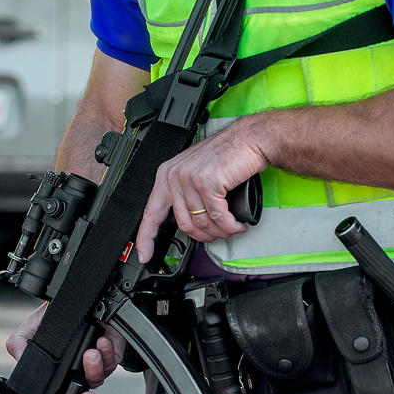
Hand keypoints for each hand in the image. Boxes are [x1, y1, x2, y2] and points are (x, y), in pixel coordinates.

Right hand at [5, 302, 126, 393]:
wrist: (76, 296)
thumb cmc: (54, 315)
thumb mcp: (30, 328)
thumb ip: (19, 344)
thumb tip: (20, 359)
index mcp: (61, 374)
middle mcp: (79, 373)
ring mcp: (97, 363)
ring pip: (99, 377)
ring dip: (95, 368)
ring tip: (89, 354)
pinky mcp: (113, 351)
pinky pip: (113, 359)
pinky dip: (108, 352)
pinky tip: (101, 342)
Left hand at [135, 118, 266, 262]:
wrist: (248, 139)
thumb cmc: (226, 156)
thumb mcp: (195, 173)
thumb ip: (185, 195)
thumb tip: (187, 223)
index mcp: (166, 176)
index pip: (150, 213)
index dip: (146, 238)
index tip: (145, 254)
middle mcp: (174, 176)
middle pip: (183, 225)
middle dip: (204, 236)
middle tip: (218, 234)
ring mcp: (189, 179)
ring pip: (202, 223)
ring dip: (220, 231)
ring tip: (230, 227)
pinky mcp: (207, 182)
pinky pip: (218, 217)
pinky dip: (230, 225)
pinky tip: (237, 224)